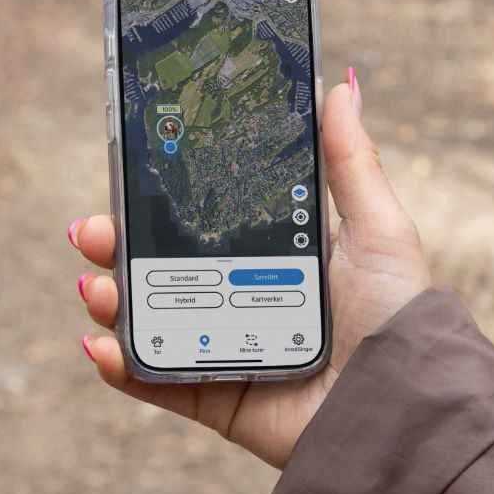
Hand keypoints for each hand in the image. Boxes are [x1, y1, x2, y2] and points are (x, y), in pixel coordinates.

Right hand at [71, 73, 430, 468]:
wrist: (400, 408)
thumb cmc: (397, 316)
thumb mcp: (377, 228)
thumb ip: (349, 162)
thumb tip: (341, 85)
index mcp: (269, 259)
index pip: (198, 225)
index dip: (156, 204)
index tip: (125, 180)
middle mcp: (238, 301)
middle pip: (158, 269)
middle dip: (116, 248)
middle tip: (93, 233)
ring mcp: (220, 350)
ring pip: (146, 321)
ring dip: (109, 301)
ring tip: (96, 288)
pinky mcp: (213, 398)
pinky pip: (154, 383)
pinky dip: (118, 367)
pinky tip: (98, 345)